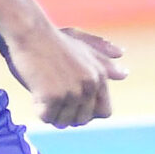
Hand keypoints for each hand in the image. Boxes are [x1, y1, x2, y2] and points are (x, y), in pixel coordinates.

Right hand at [0, 23, 124, 127]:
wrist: (29, 32)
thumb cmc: (52, 39)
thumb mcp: (83, 46)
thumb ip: (104, 61)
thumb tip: (125, 74)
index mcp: (99, 76)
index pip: (104, 112)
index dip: (87, 112)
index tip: (72, 103)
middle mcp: (90, 85)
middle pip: (82, 120)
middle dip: (67, 114)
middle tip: (52, 96)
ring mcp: (72, 91)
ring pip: (63, 122)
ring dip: (51, 113)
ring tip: (43, 91)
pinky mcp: (53, 96)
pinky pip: (47, 118)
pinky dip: (38, 110)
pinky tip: (35, 92)